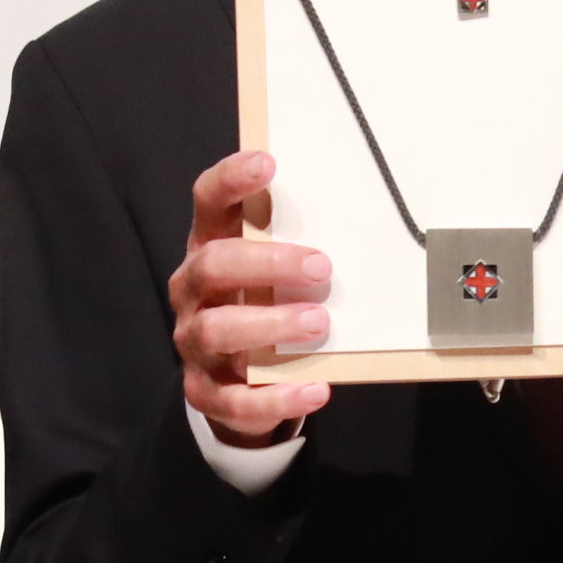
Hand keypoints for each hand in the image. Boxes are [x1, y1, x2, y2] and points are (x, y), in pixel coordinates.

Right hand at [173, 148, 333, 448]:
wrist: (237, 388)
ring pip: (218, 330)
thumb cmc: (265, 310)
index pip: (208, 203)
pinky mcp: (205, 393)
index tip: (268, 162)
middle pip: (212, 265)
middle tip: (322, 267)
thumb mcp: (274, 276)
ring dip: (270, 324)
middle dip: (266, 263)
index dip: (231, 180)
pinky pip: (234, 400)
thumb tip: (370, 221)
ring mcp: (194, 344)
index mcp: (209, 249)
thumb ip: (298, 250)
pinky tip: (316, 390)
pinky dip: (276, 398)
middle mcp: (193, 292)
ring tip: (319, 322)